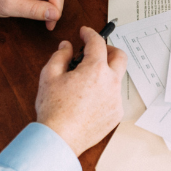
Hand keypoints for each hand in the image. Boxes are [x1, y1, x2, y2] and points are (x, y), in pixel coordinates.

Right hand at [36, 26, 127, 155]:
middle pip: (120, 57)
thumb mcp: (50, 75)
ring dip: (105, 73)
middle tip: (95, 51)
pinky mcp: (116, 114)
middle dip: (109, 49)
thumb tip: (67, 47)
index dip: (90, 34)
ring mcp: (116, 100)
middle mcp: (111, 83)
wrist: (59, 138)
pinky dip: (104, 91)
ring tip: (86, 80)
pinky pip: (114, 96)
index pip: (98, 43)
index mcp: (96, 70)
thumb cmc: (53, 109)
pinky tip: (88, 98)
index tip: (85, 33)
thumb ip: (60, 56)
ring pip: (116, 78)